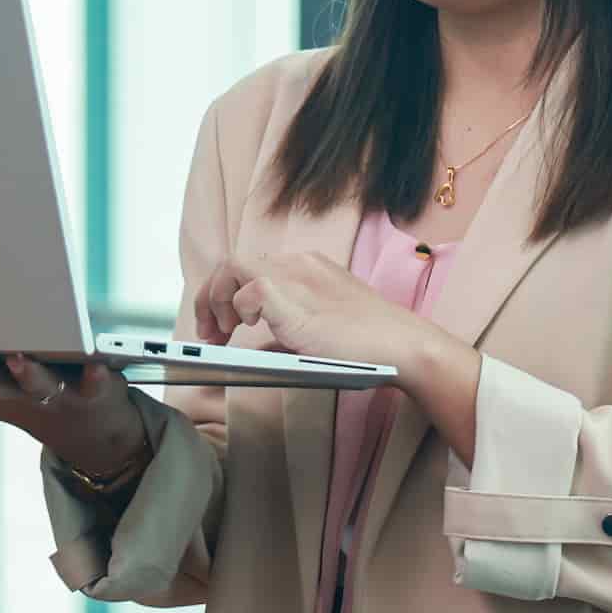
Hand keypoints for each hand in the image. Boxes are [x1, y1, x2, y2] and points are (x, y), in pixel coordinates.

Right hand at [0, 324, 145, 476]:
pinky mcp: (90, 390)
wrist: (85, 430)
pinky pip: (92, 383)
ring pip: (34, 386)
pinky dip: (93, 375)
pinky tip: (94, 362)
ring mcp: (49, 396)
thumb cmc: (18, 395)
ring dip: (24, 373)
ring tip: (16, 355)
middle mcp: (8, 397)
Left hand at [193, 252, 435, 371]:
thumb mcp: (319, 331)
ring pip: (233, 267)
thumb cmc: (369, 346)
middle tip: (208, 334)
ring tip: (221, 333)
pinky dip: (239, 309)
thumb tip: (257, 349)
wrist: (403, 347)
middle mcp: (299, 263)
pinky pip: (250, 289)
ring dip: (217, 301)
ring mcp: (298, 276)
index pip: (248, 266)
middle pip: (232, 263)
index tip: (220, 326)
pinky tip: (246, 329)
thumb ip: (288, 332)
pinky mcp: (296, 298)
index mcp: (306, 267)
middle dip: (211, 298)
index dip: (224, 294)